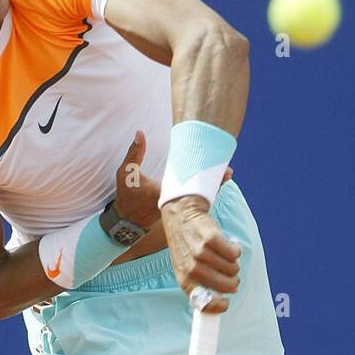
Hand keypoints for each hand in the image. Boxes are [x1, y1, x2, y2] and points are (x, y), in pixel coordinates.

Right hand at [112, 130, 233, 230]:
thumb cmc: (126, 196)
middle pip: (198, 191)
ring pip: (197, 196)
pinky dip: (202, 191)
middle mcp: (174, 203)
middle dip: (214, 181)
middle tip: (229, 171)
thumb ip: (134, 153)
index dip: (206, 176)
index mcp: (164, 192)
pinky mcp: (176, 211)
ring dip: (210, 186)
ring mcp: (176, 209)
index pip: (189, 184)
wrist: (125, 222)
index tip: (221, 170)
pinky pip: (193, 200)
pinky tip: (212, 182)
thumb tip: (140, 133)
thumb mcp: (126, 173)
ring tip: (226, 174)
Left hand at [160, 195, 240, 312]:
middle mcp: (192, 269)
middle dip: (233, 281)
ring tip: (226, 256)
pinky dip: (235, 250)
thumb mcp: (185, 268)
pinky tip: (230, 246)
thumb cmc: (186, 246)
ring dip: (233, 263)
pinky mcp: (211, 239)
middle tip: (231, 274)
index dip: (219, 306)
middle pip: (226, 286)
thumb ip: (199, 283)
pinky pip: (234, 253)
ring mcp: (201, 254)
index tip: (226, 302)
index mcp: (185, 280)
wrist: (181, 216)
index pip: (204, 303)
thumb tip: (220, 298)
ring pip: (232, 269)